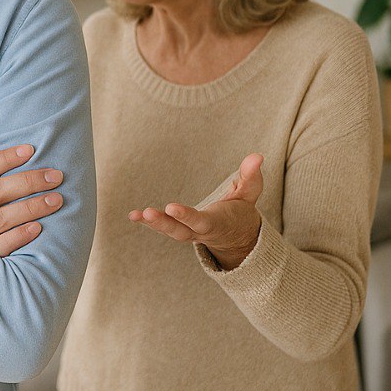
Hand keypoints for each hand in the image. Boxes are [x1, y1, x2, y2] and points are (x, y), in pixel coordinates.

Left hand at [130, 153, 264, 269]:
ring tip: (135, 215)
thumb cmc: (240, 210)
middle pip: (179, 231)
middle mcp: (199, 232)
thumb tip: (258, 156)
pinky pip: (162, 228)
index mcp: (216, 223)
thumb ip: (251, 176)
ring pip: (169, 231)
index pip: (199, 221)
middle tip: (148, 212)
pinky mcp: (178, 229)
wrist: (237, 235)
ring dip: (152, 223)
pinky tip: (133, 215)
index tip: (170, 206)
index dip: (186, 215)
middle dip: (163, 223)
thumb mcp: (248, 194)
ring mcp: (188, 233)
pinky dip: (148, 223)